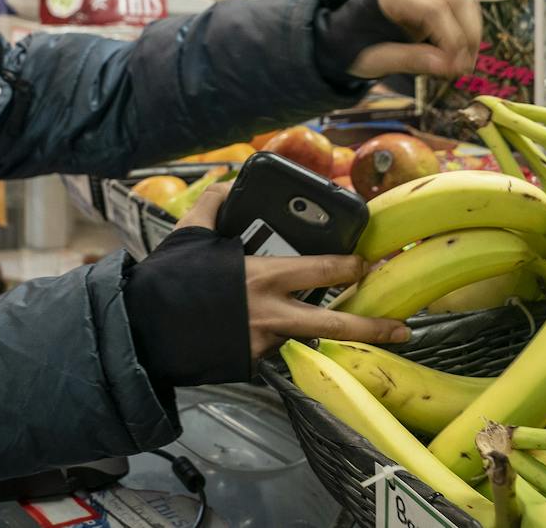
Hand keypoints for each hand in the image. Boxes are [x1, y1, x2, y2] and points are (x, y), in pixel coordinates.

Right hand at [179, 182, 410, 360]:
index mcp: (264, 276)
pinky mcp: (250, 363)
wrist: (143, 332)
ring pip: (306, 336)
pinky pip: (273, 346)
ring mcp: (263, 343)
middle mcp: (272, 314)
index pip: (323, 268)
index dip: (351, 265)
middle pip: (335, 323)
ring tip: (356, 333)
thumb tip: (224, 183)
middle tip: (401, 327)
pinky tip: (275, 329)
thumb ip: (213, 205)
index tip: (367, 262)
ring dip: (327, 332)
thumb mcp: (190, 234)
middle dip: (373, 326)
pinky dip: (278, 336)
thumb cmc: (168, 281)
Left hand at [349, 0, 481, 80]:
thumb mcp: (377, 59)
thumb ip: (410, 60)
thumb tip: (447, 66)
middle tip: (464, 68)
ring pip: (466, 1)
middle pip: (456, 1)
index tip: (456, 67)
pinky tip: (461, 53)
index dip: (452, 38)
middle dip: (467, 36)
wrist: (351, 36)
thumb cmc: (360, 46)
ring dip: (472, 33)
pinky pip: (464, 8)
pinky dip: (468, 30)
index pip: (435, 10)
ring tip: (464, 64)